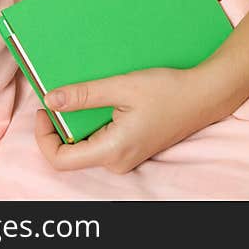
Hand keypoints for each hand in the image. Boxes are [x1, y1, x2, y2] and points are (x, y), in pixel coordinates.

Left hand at [34, 67, 226, 173]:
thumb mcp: (122, 86)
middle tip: (62, 95)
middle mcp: (117, 161)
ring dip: (78, 122)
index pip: (60, 159)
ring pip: (86, 145)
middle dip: (61, 126)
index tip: (45, 109)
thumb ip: (84, 95)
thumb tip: (51, 100)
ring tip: (85, 93)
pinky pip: (102, 140)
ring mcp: (125, 158)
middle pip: (71, 153)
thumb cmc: (168, 90)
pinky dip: (94, 122)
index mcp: (112, 150)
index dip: (44, 137)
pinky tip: (104, 100)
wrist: (204, 96)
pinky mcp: (131, 149)